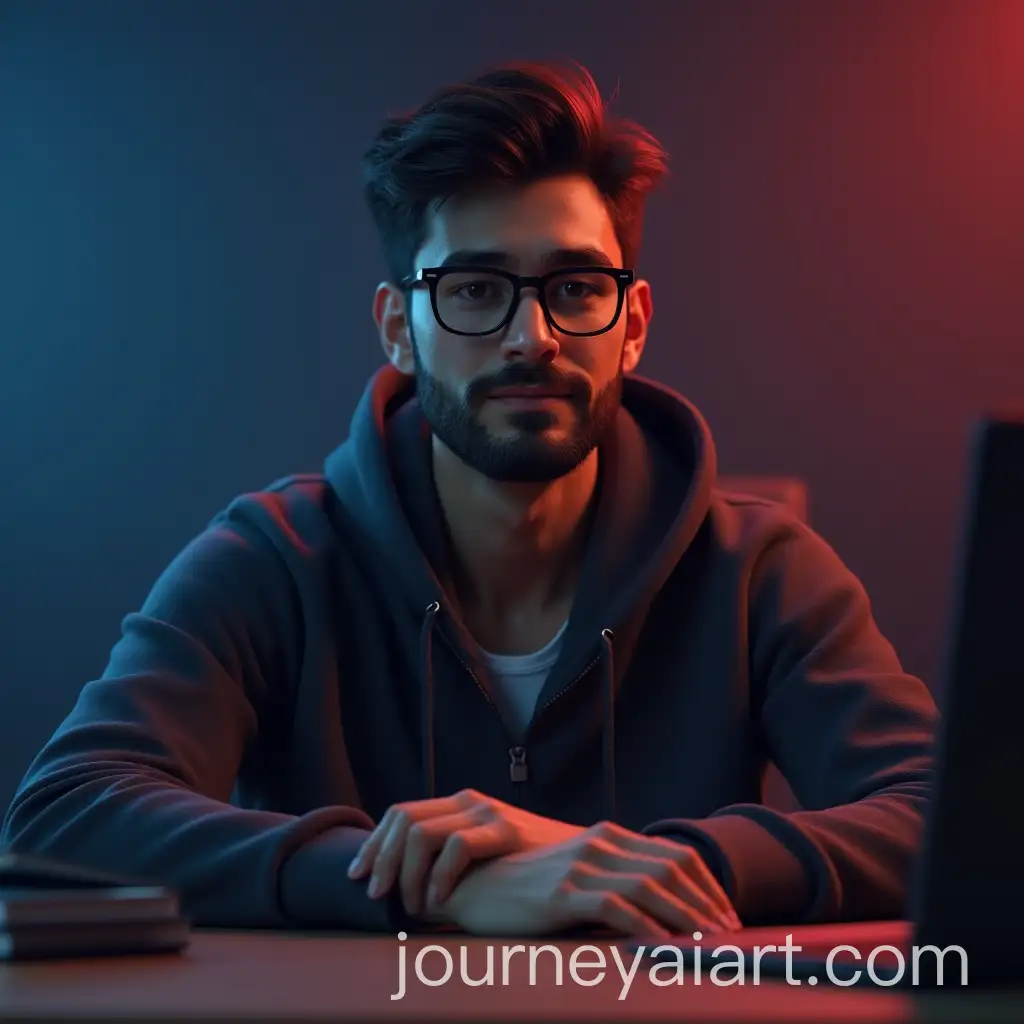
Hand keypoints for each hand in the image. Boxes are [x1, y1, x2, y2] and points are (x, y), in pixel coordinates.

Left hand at [347, 789, 583, 914]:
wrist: (580, 859)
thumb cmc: (525, 867)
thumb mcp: (481, 855)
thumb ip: (448, 858)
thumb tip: (399, 885)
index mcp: (456, 805)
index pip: (399, 813)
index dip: (374, 844)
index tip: (358, 876)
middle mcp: (467, 801)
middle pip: (404, 819)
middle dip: (381, 858)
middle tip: (375, 894)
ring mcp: (486, 812)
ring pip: (422, 833)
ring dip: (406, 871)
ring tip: (407, 904)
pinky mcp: (505, 829)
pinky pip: (457, 847)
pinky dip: (439, 876)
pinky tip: (438, 900)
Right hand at [436, 820, 741, 938]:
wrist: (474, 884)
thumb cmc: (527, 886)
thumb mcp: (575, 872)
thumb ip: (612, 875)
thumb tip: (658, 900)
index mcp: (606, 836)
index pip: (674, 854)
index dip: (706, 884)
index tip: (726, 912)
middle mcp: (598, 844)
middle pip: (671, 869)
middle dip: (706, 902)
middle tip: (730, 933)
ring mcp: (581, 867)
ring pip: (651, 887)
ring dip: (687, 916)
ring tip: (709, 941)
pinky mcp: (562, 893)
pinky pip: (616, 909)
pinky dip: (646, 927)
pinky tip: (664, 946)